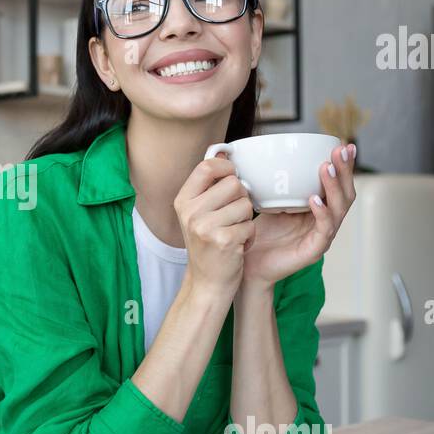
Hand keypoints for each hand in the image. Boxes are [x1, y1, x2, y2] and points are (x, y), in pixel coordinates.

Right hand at [173, 156, 255, 301]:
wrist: (207, 284)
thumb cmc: (208, 246)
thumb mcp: (198, 214)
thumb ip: (209, 186)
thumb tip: (223, 150)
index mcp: (183, 201)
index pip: (206, 167)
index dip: (226, 167)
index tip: (232, 177)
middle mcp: (190, 212)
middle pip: (233, 184)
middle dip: (241, 199)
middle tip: (233, 216)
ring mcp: (205, 227)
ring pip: (246, 204)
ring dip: (247, 220)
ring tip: (234, 232)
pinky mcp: (223, 241)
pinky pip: (250, 225)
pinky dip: (249, 237)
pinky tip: (238, 246)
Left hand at [240, 142, 356, 287]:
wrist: (249, 264)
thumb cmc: (260, 235)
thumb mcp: (269, 202)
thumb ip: (276, 183)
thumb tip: (267, 155)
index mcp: (318, 209)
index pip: (337, 184)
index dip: (343, 166)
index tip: (343, 144)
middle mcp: (325, 221)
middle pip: (345, 194)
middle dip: (344, 170)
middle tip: (340, 151)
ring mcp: (322, 236)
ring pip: (338, 209)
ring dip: (333, 186)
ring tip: (326, 168)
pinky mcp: (314, 250)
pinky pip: (324, 230)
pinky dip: (321, 213)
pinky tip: (315, 200)